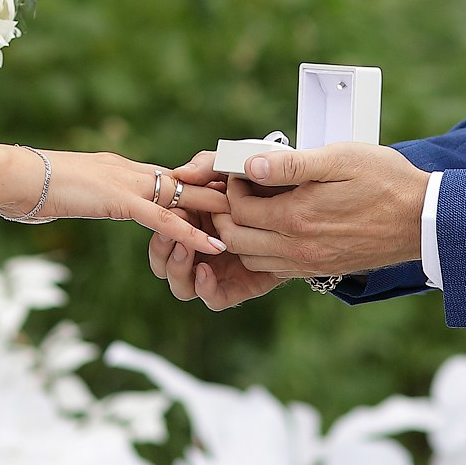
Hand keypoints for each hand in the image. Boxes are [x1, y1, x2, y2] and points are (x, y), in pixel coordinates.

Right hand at [28, 148, 230, 260]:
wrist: (16, 176)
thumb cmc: (35, 185)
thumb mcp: (75, 191)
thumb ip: (94, 196)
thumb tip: (93, 200)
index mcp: (124, 170)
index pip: (173, 176)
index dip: (202, 185)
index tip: (229, 193)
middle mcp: (132, 172)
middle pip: (188, 180)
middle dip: (222, 193)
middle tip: (255, 204)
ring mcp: (127, 184)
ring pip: (185, 197)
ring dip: (218, 212)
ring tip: (250, 224)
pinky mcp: (119, 200)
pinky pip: (163, 219)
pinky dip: (191, 233)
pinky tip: (214, 246)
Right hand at [147, 152, 283, 309]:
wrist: (304, 204)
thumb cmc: (262, 182)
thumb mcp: (232, 168)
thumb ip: (207, 165)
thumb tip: (181, 174)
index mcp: (192, 223)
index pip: (162, 233)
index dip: (161, 224)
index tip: (169, 209)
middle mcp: (200, 250)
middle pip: (163, 265)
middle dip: (161, 249)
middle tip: (171, 234)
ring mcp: (217, 270)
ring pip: (182, 286)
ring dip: (177, 268)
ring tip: (186, 248)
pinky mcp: (238, 287)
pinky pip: (213, 298)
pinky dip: (204, 288)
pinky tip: (206, 270)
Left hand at [218, 141, 427, 279]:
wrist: (422, 219)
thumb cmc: (385, 181)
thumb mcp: (340, 158)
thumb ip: (292, 164)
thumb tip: (252, 164)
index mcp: (298, 218)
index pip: (240, 211)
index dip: (233, 189)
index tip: (242, 173)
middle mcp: (299, 248)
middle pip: (237, 241)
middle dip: (228, 216)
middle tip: (239, 193)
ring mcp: (310, 264)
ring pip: (254, 260)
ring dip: (244, 236)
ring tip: (255, 209)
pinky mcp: (322, 270)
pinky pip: (277, 270)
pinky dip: (266, 252)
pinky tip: (277, 228)